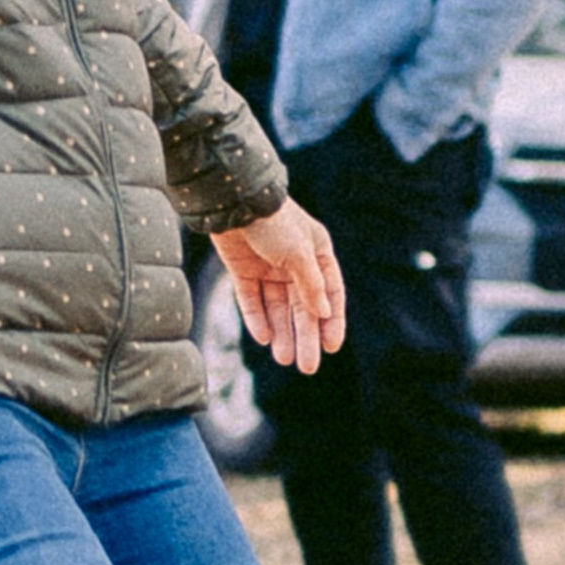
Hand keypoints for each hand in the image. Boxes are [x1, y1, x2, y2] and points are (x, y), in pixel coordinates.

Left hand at [212, 197, 345, 375]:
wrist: (232, 198)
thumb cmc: (273, 220)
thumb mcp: (299, 253)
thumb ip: (311, 285)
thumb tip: (323, 313)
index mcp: (317, 253)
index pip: (330, 293)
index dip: (332, 321)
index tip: (331, 346)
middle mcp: (295, 263)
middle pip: (303, 307)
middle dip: (305, 336)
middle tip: (308, 366)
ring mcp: (268, 267)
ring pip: (278, 308)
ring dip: (282, 332)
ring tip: (285, 358)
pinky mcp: (243, 270)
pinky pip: (252, 301)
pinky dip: (258, 319)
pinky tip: (264, 338)